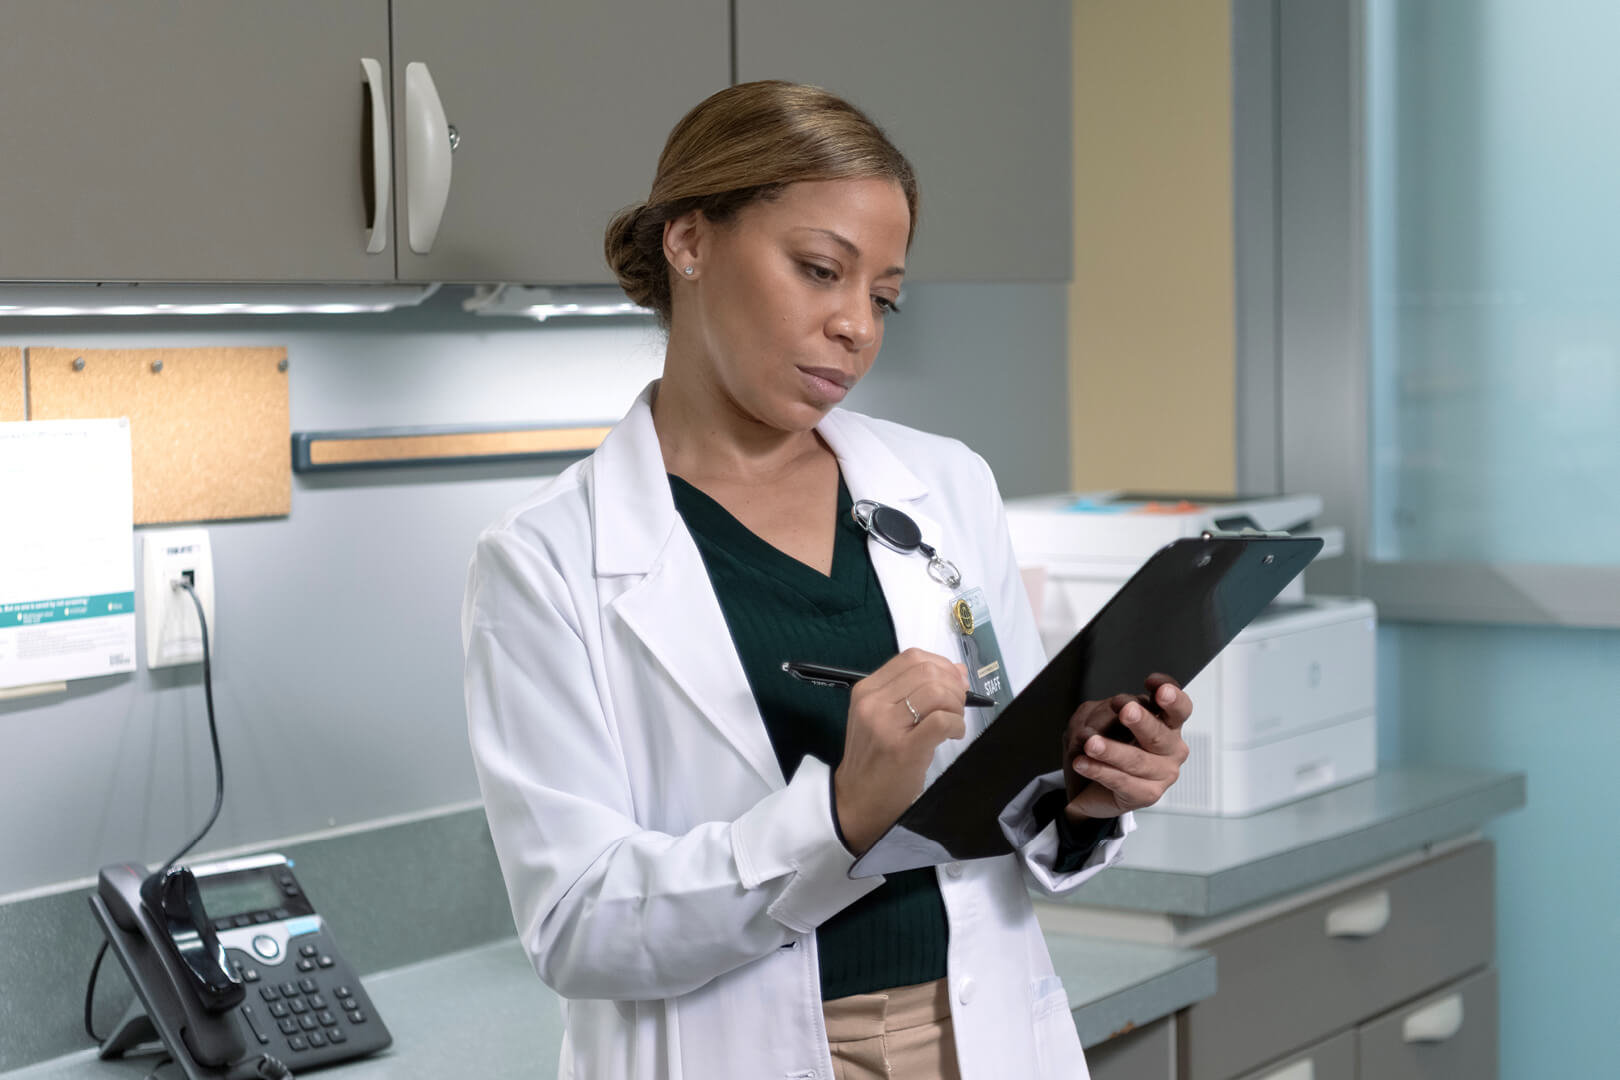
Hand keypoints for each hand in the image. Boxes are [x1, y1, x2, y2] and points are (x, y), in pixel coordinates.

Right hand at [833, 648, 970, 854]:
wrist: (856, 801)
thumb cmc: (874, 759)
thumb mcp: (884, 717)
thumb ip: (915, 691)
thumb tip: (958, 671)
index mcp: (866, 690)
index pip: (911, 658)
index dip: (941, 665)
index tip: (953, 683)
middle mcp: (873, 702)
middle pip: (927, 672)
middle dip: (953, 686)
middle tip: (956, 706)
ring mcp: (886, 725)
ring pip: (937, 693)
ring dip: (956, 706)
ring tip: (953, 723)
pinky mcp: (904, 748)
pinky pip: (942, 720)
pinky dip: (957, 725)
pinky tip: (953, 735)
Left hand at [1061, 674, 1191, 820]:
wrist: (1087, 788)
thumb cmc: (1103, 747)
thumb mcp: (1096, 719)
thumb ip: (1105, 713)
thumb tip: (1106, 716)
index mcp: (1166, 722)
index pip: (1179, 707)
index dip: (1171, 695)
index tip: (1154, 684)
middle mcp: (1170, 747)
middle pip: (1159, 732)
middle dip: (1142, 721)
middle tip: (1127, 711)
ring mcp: (1162, 773)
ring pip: (1136, 759)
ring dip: (1111, 749)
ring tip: (1090, 743)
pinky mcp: (1146, 795)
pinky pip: (1122, 781)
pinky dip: (1100, 770)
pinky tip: (1083, 763)